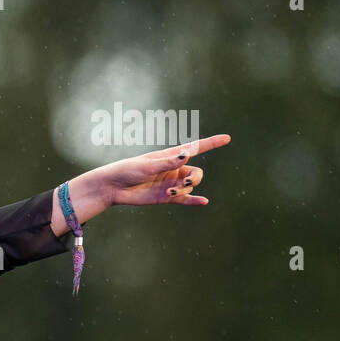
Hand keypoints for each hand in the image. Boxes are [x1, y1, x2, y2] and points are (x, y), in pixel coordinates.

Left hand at [51, 134, 230, 236]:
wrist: (112, 187)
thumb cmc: (127, 170)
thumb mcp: (146, 165)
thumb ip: (167, 162)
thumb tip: (187, 154)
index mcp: (170, 156)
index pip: (195, 148)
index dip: (211, 143)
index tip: (227, 138)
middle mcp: (174, 169)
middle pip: (197, 172)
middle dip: (195, 177)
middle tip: (185, 180)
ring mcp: (171, 183)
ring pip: (190, 185)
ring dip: (185, 188)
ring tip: (171, 190)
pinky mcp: (166, 197)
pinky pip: (185, 198)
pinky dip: (194, 200)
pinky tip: (203, 202)